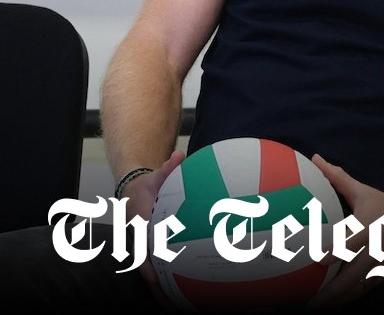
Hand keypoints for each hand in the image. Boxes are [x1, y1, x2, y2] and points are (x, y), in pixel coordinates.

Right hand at [127, 150, 183, 305]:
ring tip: (170, 303)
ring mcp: (142, 244)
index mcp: (139, 222)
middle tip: (165, 296)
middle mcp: (138, 237)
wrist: (132, 191)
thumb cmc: (147, 186)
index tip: (152, 274)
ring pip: (148, 267)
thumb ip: (168, 168)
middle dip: (152, 279)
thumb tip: (179, 156)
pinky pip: (155, 264)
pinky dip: (163, 278)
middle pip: (143, 262)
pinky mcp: (148, 247)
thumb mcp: (155, 176)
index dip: (144, 259)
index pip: (140, 244)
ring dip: (158, 285)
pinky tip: (177, 292)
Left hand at [307, 154, 383, 310]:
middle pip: (352, 275)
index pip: (351, 240)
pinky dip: (347, 302)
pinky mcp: (382, 277)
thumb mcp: (364, 192)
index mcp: (369, 228)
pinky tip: (331, 309)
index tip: (318, 259)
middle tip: (309, 302)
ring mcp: (380, 267)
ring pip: (357, 290)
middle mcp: (375, 250)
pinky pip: (362, 293)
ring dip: (336, 302)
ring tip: (315, 312)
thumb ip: (338, 179)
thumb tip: (316, 159)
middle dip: (331, 291)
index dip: (336, 250)